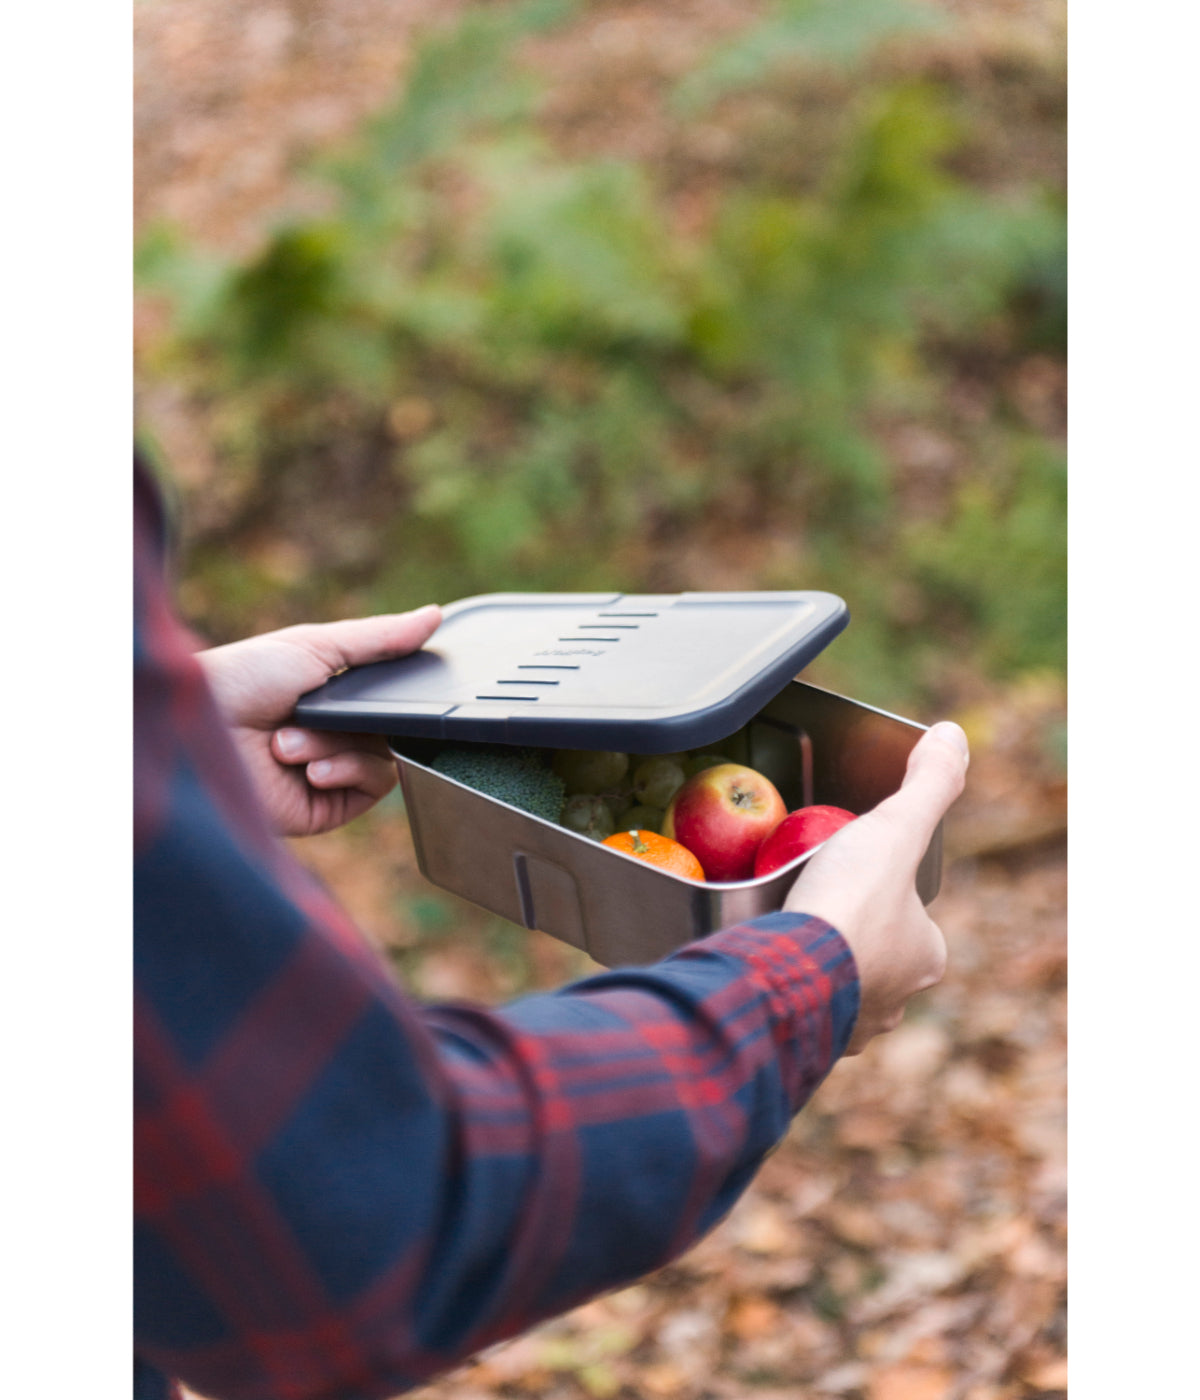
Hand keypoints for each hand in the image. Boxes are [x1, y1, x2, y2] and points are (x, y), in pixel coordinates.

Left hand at [196, 605, 441, 836]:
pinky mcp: (326, 807)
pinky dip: (347, 770)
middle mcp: (332, 736)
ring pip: (385, 756)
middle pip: (391, 727)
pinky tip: (308, 768)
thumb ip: (380, 638)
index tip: (403, 678)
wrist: (199, 733)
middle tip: (324, 710)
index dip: (396, 690)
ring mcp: (330, 772)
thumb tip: (435, 615)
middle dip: (359, 718)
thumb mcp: (315, 645)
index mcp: (329, 697)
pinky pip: (372, 786)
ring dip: (339, 745)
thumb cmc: (241, 679)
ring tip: (286, 743)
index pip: (386, 697)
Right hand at [783, 720, 968, 1053]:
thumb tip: (953, 732)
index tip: (848, 873)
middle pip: (874, 954)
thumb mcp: (893, 828)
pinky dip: (787, 992)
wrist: (787, 975)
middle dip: (849, 934)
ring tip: (782, 932)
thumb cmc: (850, 902)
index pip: (910, 915)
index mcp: (925, 955)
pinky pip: (799, 1012)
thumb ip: (926, 784)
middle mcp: (897, 1001)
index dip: (882, 890)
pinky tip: (766, 969)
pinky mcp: (804, 1043)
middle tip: (808, 900)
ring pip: (837, 988)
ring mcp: (850, 1028)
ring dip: (818, 966)